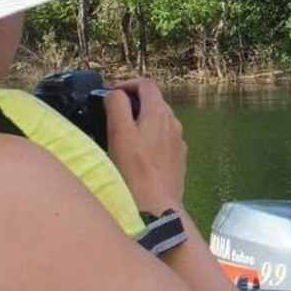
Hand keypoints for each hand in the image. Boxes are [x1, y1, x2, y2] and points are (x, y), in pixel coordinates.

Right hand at [104, 79, 186, 213]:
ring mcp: (179, 141)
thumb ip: (117, 106)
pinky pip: (164, 140)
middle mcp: (174, 123)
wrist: (157, 206)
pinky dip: (151, 138)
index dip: (127, 84)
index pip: (147, 85)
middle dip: (134, 102)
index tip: (111, 95)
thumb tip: (116, 93)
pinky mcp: (179, 158)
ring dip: (143, 121)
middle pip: (155, 102)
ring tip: (123, 135)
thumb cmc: (134, 170)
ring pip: (160, 121)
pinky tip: (138, 155)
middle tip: (113, 115)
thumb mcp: (119, 133)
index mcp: (159, 113)